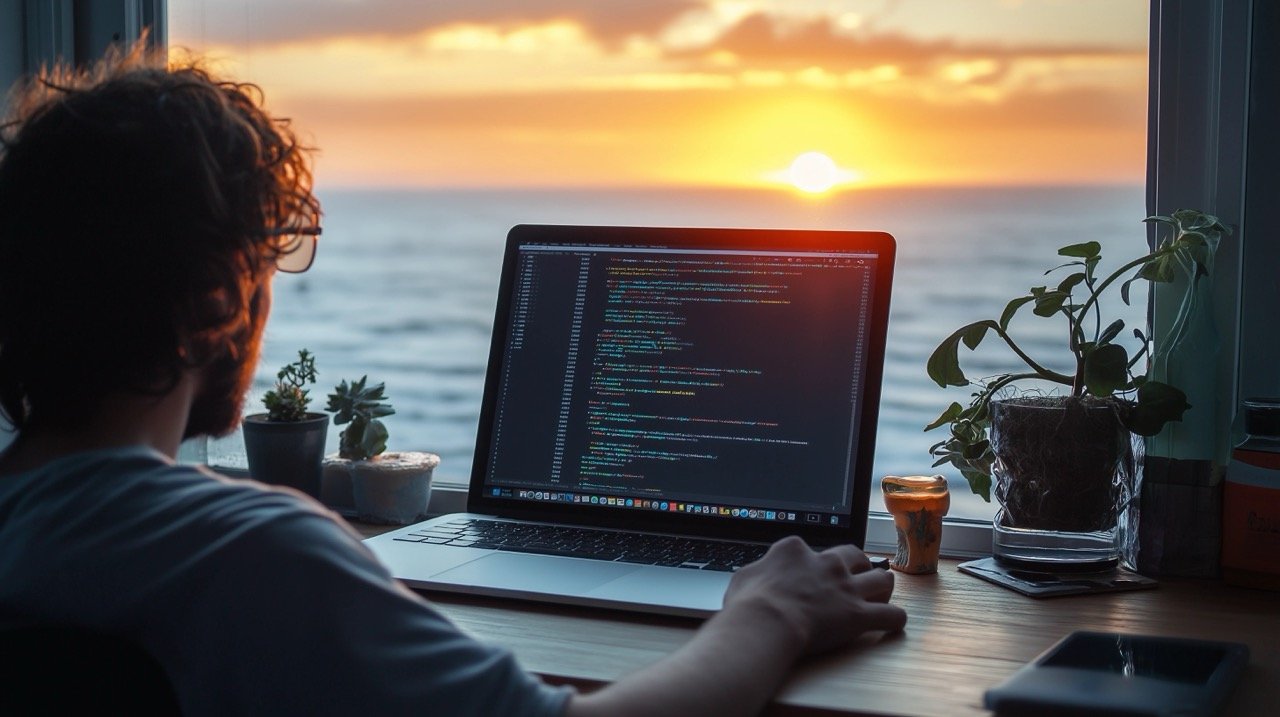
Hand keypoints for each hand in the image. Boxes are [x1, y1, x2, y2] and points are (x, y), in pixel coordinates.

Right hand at [722, 536, 906, 655]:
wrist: (766, 623)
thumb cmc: (748, 604)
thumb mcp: (743, 577)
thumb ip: (758, 572)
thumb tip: (757, 578)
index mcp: (795, 550)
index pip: (809, 549)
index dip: (809, 563)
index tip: (806, 574)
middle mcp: (826, 564)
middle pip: (855, 556)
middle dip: (858, 565)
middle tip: (853, 578)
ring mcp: (846, 588)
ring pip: (882, 579)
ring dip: (882, 587)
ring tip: (879, 595)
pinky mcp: (858, 615)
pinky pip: (892, 615)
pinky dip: (894, 619)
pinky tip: (892, 623)